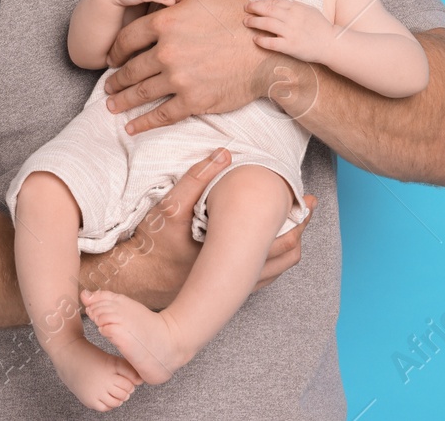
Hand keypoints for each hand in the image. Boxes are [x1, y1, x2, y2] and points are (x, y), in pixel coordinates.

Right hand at [79, 148, 316, 308]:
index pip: (280, 238)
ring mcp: (232, 287)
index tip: (306, 199)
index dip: (298, 217)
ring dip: (290, 247)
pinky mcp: (223, 292)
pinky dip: (273, 262)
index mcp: (232, 254)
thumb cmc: (152, 244)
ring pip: (276, 270)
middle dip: (301, 230)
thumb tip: (224, 153)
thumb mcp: (170, 207)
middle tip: (309, 208)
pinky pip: (261, 280)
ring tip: (296, 226)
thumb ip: (196, 179)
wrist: (135, 279)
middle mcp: (237, 276)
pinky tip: (270, 246)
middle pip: (286, 255)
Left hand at [102, 0, 270, 133]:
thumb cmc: (238, 19)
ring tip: (112, 105)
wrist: (266, 53)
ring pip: (140, 92)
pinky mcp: (192, 101)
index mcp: (166, 22)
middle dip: (116, 79)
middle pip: (130, 68)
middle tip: (108, 86)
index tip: (112, 59)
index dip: (116, 51)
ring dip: (123, 100)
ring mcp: (178, 78)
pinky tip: (132, 127)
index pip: (128, 38)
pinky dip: (143, 123)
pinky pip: (161, 115)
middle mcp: (166, 51)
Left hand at [241, 0, 332, 63]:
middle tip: (245, 8)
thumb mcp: (309, 10)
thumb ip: (294, 7)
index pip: (274, 2)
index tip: (253, 3)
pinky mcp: (290, 46)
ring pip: (267, 24)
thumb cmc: (320, 27)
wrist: (332, 43)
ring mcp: (290, 32)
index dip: (262, 2)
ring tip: (246, 22)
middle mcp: (292, 18)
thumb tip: (278, 4)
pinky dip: (261, 40)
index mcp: (297, 8)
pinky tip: (255, 39)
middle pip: (268, 10)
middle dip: (254, 8)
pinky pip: (271, 42)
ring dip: (254, 22)